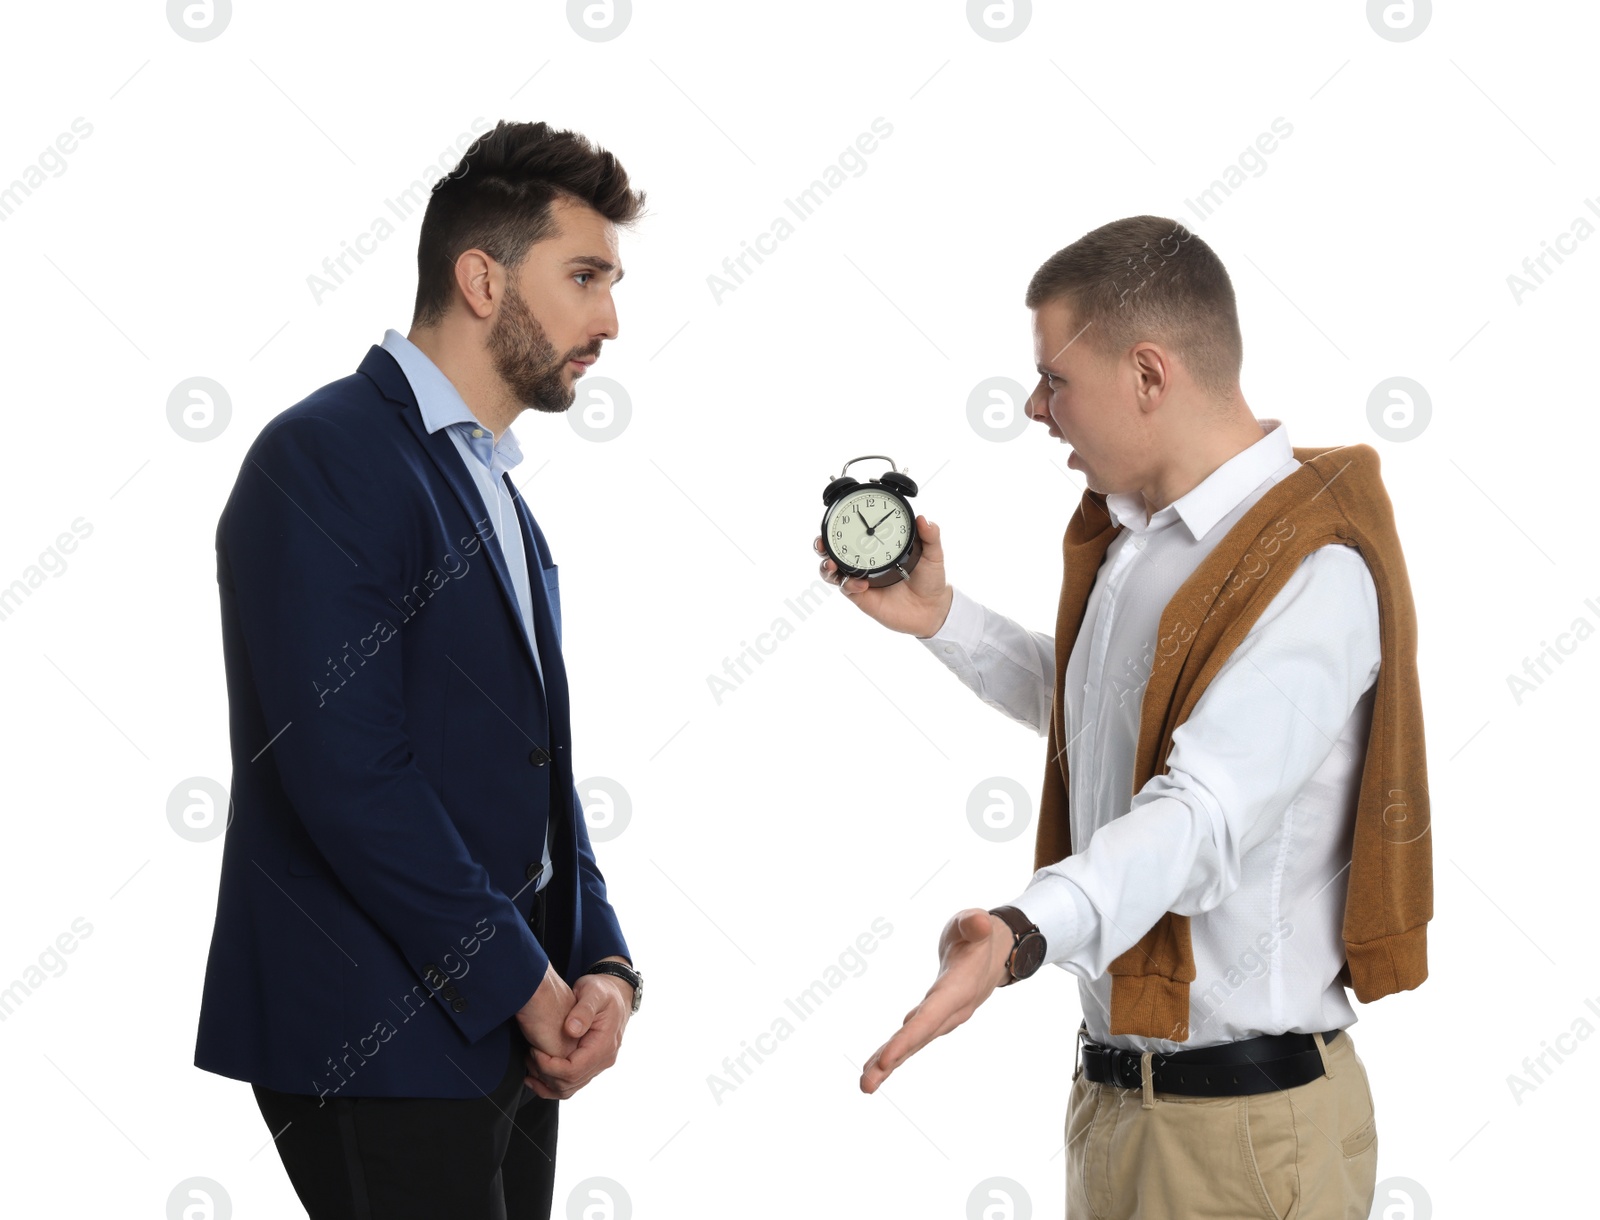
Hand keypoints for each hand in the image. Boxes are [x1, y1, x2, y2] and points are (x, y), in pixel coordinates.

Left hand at [522, 971, 632, 1099]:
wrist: (616, 994)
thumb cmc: (603, 991)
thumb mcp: (593, 993)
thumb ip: (584, 1010)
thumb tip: (571, 1030)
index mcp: (604, 1045)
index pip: (573, 1070)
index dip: (549, 1066)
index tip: (534, 1050)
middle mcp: (604, 1060)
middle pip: (569, 1083)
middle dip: (544, 1073)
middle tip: (528, 1054)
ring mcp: (598, 1065)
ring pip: (569, 1089)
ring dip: (546, 1083)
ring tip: (529, 1066)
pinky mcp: (590, 1065)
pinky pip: (570, 1085)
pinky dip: (551, 1085)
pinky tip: (536, 1076)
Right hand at [814, 514, 952, 637]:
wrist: (933, 609)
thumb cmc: (931, 580)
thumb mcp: (933, 555)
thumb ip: (930, 536)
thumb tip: (924, 520)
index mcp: (878, 546)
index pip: (854, 531)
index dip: (839, 525)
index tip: (835, 518)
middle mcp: (865, 561)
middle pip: (834, 550)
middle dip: (821, 545)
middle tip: (821, 543)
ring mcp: (861, 579)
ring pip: (833, 571)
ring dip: (826, 566)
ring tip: (830, 565)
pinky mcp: (862, 596)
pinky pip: (846, 588)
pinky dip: (848, 584)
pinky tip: (860, 584)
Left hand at [860, 908, 1013, 1093]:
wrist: (997, 953)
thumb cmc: (979, 935)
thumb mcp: (976, 923)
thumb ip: (974, 923)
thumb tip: (980, 922)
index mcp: (959, 988)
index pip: (932, 1016)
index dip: (909, 1037)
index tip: (888, 1059)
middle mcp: (952, 1009)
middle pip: (920, 1037)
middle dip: (893, 1060)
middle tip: (866, 1084)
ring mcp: (944, 1016)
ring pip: (915, 1042)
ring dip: (890, 1063)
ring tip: (865, 1083)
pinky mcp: (935, 1016)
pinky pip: (913, 1036)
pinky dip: (895, 1050)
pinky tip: (876, 1065)